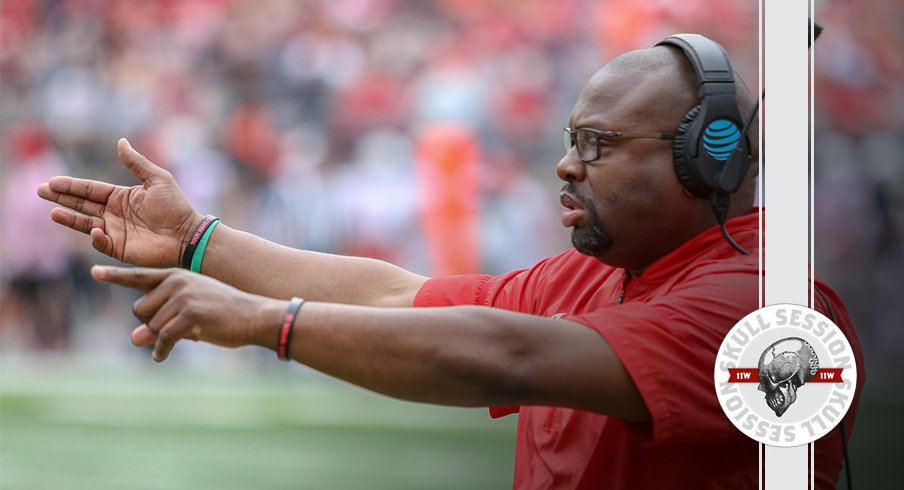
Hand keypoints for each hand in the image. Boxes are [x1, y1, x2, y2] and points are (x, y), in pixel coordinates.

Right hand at [37, 138, 203, 266]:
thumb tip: (120, 141)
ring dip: (69, 218)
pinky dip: (96, 237)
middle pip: (82, 205)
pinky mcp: (120, 248)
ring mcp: (115, 231)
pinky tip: (94, 229)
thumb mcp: (157, 179)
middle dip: (61, 198)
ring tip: (53, 212)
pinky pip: (102, 242)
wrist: (188, 234)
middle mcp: (114, 213)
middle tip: (40, 191)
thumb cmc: (176, 206)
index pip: (90, 190)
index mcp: (121, 196)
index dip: (71, 186)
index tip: (52, 182)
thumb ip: (136, 163)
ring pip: (86, 223)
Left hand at [91, 265, 283, 361]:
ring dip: (160, 337)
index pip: (139, 276)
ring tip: (181, 338)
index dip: (115, 275)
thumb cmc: (222, 315)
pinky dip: (161, 350)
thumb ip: (159, 322)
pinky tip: (161, 356)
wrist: (254, 316)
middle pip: (140, 309)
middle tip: (173, 329)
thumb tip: (133, 338)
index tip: (94, 271)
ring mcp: (183, 297)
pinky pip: (163, 337)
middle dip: (151, 324)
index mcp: (176, 276)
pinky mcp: (190, 315)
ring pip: (151, 325)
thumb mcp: (187, 317)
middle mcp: (177, 282)